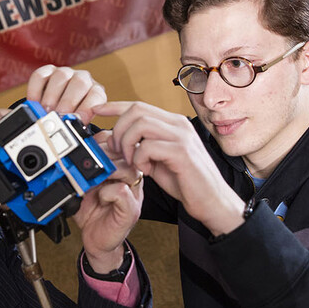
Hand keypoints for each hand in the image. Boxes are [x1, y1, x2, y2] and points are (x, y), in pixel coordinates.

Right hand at [26, 65, 105, 123]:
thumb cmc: (72, 115)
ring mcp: (65, 73)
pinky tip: (35, 103)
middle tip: (60, 116)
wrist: (58, 107)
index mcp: (95, 91)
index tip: (78, 120)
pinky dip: (36, 90)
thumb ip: (78, 125)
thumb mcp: (80, 122)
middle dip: (69, 102)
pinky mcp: (47, 71)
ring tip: (47, 111)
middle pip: (80, 82)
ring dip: (52, 96)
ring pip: (61, 76)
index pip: (96, 95)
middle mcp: (82, 79)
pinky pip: (40, 75)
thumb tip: (72, 132)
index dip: (87, 108)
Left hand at [74, 138, 142, 272]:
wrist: (96, 243)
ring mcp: (133, 195)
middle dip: (102, 155)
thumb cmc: (92, 214)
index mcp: (121, 171)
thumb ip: (80, 169)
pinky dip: (108, 192)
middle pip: (124, 154)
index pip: (118, 145)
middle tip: (87, 165)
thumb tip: (69, 152)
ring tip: (93, 182)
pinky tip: (100, 198)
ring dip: (106, 172)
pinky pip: (123, 191)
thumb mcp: (83, 186)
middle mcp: (131, 180)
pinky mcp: (131, 210)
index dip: (103, 142)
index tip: (87, 147)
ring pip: (128, 170)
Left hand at [93, 101, 245, 236]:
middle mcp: (178, 124)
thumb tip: (118, 142)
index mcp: (172, 123)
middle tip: (118, 150)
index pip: (138, 105)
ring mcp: (181, 136)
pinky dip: (139, 159)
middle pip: (136, 110)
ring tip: (131, 161)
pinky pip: (148, 146)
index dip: (114, 106)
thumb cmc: (186, 182)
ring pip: (140, 124)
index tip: (96, 110)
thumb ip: (142, 148)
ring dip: (127, 144)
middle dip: (119, 129)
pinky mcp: (181, 152)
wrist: (212, 201)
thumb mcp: (158, 160)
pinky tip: (146, 170)